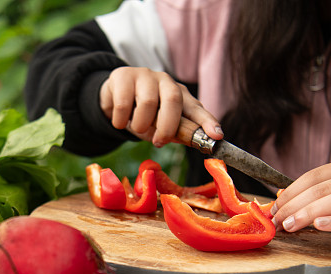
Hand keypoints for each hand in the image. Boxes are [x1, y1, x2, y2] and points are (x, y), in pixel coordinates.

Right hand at [99, 66, 222, 146]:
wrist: (113, 98)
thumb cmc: (142, 114)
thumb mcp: (160, 126)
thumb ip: (176, 133)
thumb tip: (193, 142)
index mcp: (179, 95)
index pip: (196, 108)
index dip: (208, 122)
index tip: (217, 136)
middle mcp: (165, 82)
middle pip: (173, 100)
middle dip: (167, 126)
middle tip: (159, 142)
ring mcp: (145, 76)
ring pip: (147, 103)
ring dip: (140, 125)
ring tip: (136, 127)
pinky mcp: (123, 75)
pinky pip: (123, 103)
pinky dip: (121, 120)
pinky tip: (120, 120)